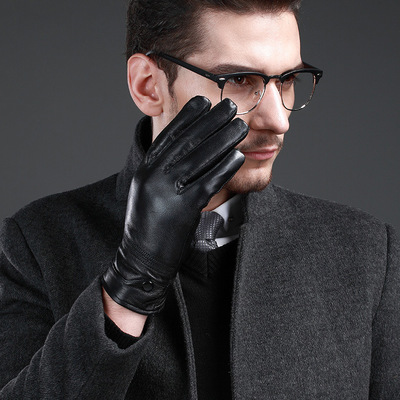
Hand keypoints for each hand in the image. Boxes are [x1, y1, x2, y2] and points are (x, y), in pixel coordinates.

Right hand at [102, 96, 247, 313]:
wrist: (141, 259)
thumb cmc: (149, 225)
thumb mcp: (148, 191)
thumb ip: (162, 170)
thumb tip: (186, 151)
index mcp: (145, 169)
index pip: (169, 136)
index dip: (188, 116)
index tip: (204, 101)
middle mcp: (153, 176)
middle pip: (187, 142)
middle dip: (211, 121)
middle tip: (229, 105)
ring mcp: (166, 192)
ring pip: (200, 158)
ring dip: (223, 139)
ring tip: (240, 126)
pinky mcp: (182, 209)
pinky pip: (208, 182)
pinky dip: (225, 167)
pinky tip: (238, 156)